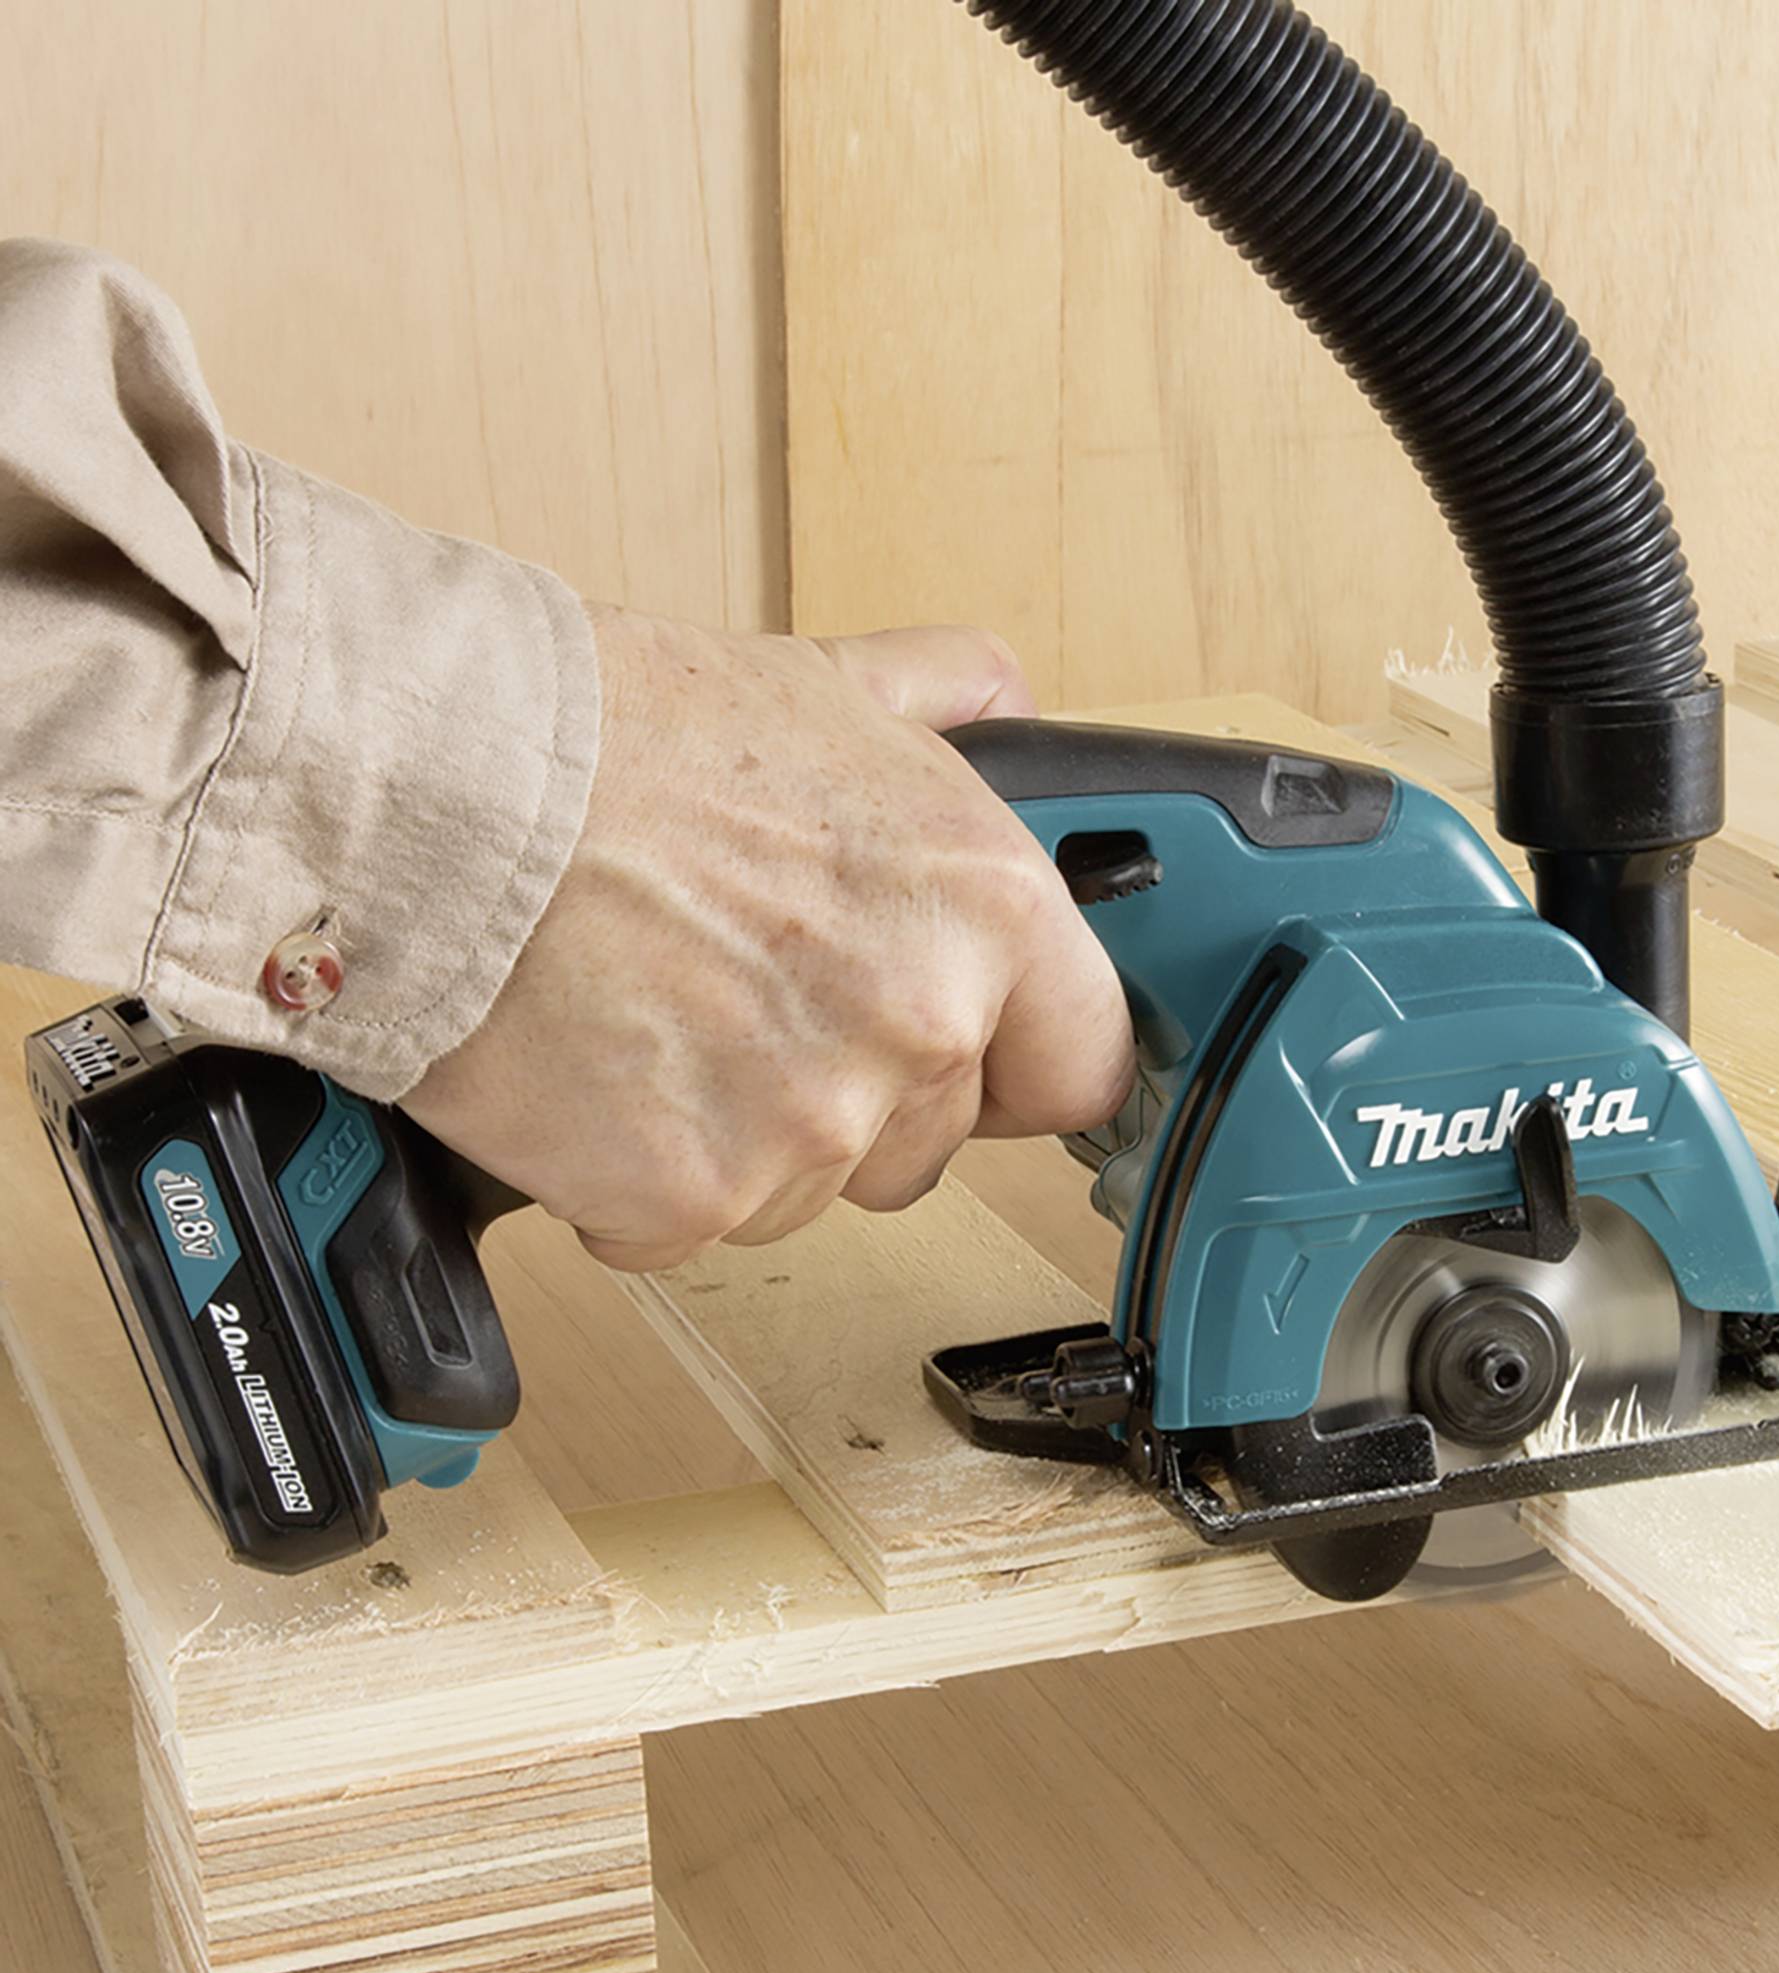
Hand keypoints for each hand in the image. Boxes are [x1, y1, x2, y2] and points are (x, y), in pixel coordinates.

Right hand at [406, 607, 1135, 1271]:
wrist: (443, 792)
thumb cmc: (617, 735)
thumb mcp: (819, 685)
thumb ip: (941, 704)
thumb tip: (1003, 710)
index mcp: (987, 911)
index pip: (1083, 1066)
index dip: (1021, 1069)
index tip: (980, 1067)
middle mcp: (922, 1026)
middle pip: (929, 1146)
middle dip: (852, 1100)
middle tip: (745, 1000)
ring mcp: (809, 1126)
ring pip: (805, 1193)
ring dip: (739, 1138)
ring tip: (653, 1016)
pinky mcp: (691, 1197)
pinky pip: (685, 1227)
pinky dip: (630, 1177)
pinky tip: (590, 1074)